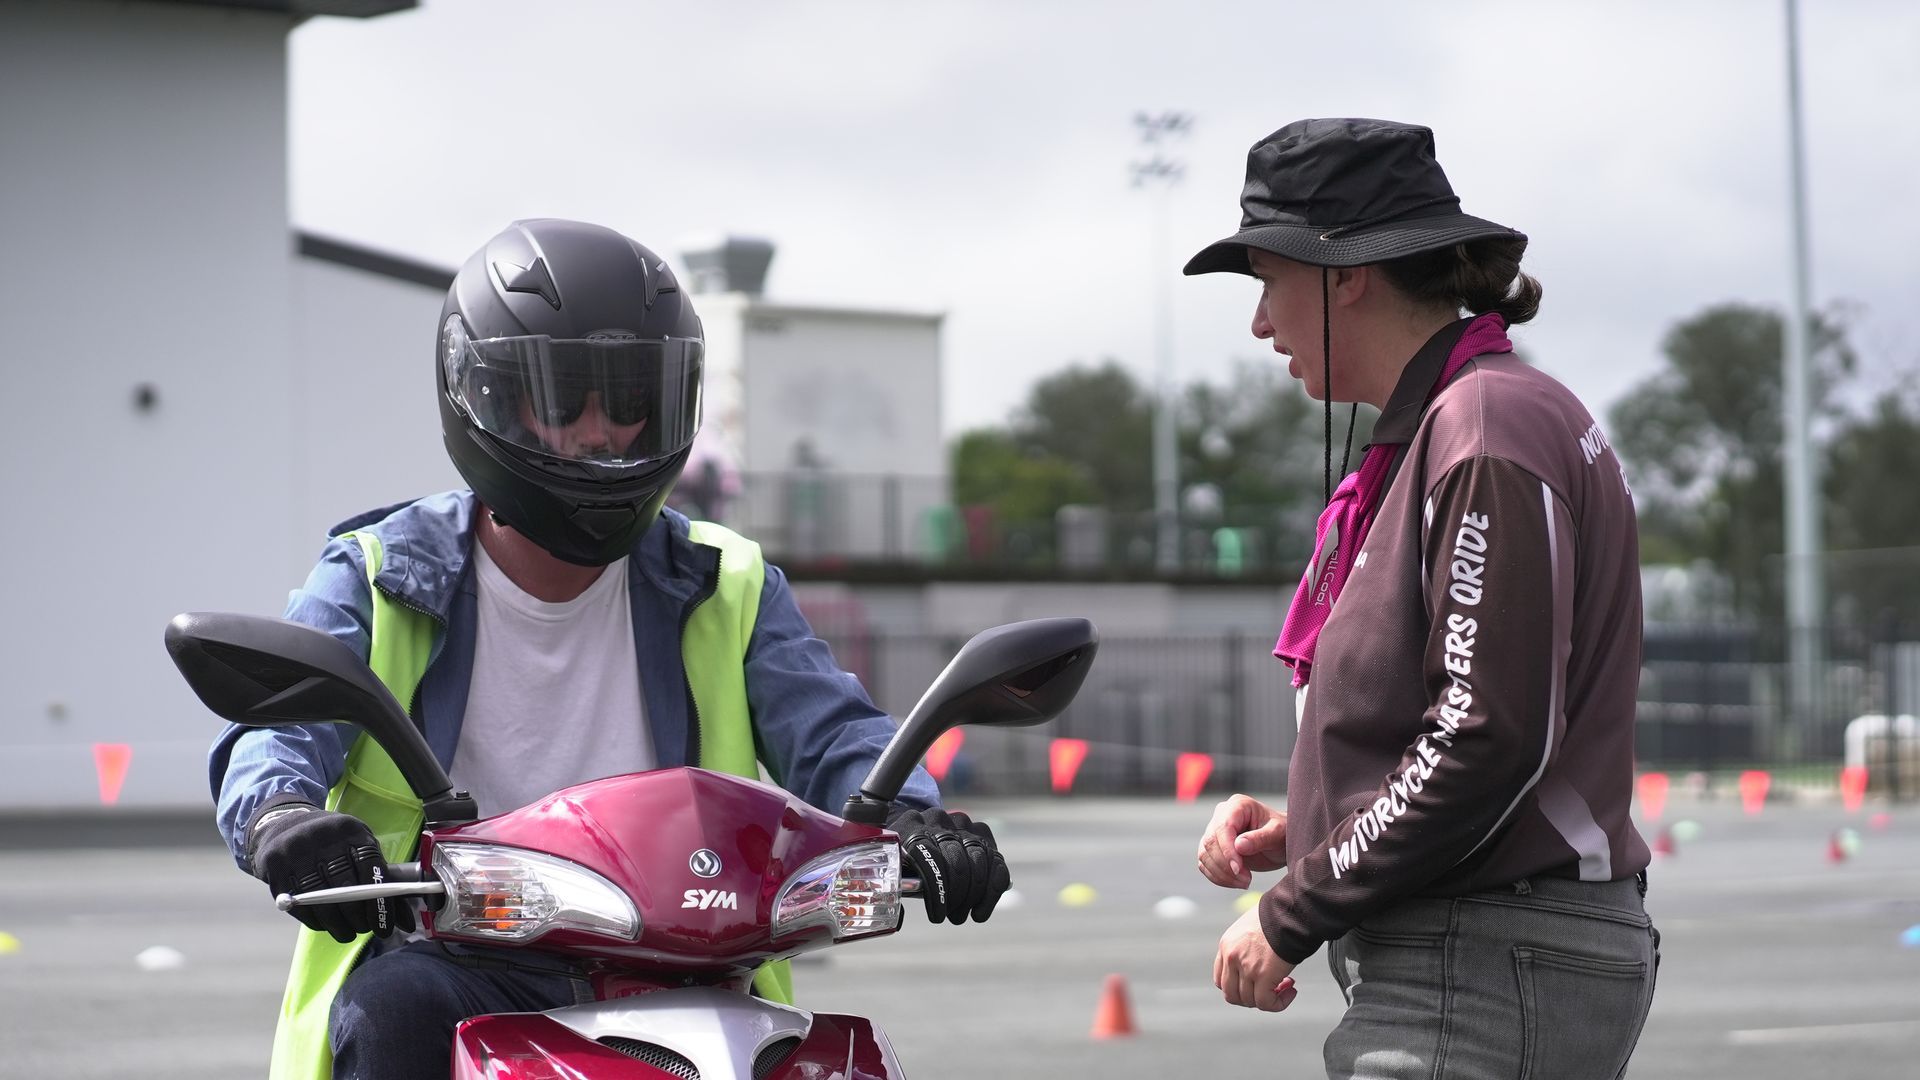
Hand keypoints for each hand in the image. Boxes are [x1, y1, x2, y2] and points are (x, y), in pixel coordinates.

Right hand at [248, 804, 413, 942]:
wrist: (285, 825)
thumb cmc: (333, 843)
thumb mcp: (358, 846)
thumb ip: (381, 878)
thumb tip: (405, 919)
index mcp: (351, 831)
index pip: (371, 868)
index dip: (380, 902)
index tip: (385, 926)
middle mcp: (323, 838)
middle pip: (345, 887)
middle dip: (358, 916)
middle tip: (365, 930)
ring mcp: (296, 851)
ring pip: (319, 899)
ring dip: (336, 924)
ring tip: (347, 933)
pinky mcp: (274, 865)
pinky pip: (297, 902)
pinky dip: (313, 919)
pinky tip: (324, 925)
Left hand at [887, 807, 1010, 924]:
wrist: (915, 826)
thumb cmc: (902, 856)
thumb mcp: (893, 865)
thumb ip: (896, 883)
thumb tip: (899, 916)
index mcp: (912, 825)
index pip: (929, 856)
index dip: (937, 888)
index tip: (937, 916)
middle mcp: (940, 820)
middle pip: (957, 861)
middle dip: (957, 896)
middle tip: (952, 917)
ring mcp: (963, 824)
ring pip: (979, 862)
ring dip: (973, 897)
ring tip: (961, 916)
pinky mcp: (982, 833)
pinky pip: (996, 864)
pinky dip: (991, 892)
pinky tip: (980, 912)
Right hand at [1196, 794, 1287, 888]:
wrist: (1281, 843)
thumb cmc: (1282, 833)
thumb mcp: (1278, 834)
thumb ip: (1260, 838)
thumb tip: (1238, 845)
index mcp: (1238, 805)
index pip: (1223, 827)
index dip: (1228, 850)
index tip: (1239, 869)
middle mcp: (1222, 815)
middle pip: (1210, 841)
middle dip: (1225, 865)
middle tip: (1246, 880)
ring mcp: (1215, 831)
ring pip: (1205, 854)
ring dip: (1221, 874)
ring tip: (1244, 882)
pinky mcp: (1213, 848)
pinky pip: (1205, 863)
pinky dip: (1217, 877)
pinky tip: (1235, 882)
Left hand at [1214, 905, 1297, 1011]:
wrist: (1290, 912)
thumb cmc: (1277, 915)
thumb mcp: (1252, 927)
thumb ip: (1248, 944)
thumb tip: (1260, 957)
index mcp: (1226, 945)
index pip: (1221, 979)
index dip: (1238, 987)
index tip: (1255, 984)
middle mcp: (1231, 958)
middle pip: (1231, 994)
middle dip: (1251, 998)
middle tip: (1271, 989)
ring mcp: (1245, 968)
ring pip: (1249, 1001)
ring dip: (1269, 999)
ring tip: (1286, 986)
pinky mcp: (1263, 976)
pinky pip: (1266, 1003)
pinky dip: (1279, 1003)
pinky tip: (1291, 991)